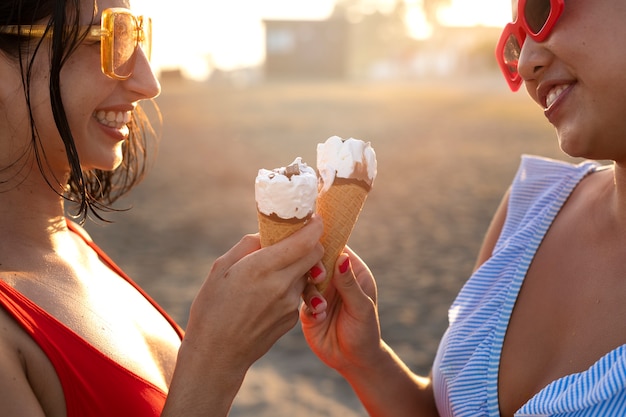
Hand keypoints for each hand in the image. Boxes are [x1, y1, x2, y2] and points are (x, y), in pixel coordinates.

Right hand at [183, 216, 323, 373]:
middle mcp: (282, 285)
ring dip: (298, 266)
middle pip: (315, 255)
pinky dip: (290, 286)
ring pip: (306, 274)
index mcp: (263, 268)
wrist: (217, 354)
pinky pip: (298, 293)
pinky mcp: (291, 319)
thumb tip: (267, 234)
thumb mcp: (221, 268)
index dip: (314, 226)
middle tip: (297, 238)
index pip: (305, 241)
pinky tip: (268, 293)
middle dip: (310, 243)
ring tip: (274, 270)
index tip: (315, 217)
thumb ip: (249, 245)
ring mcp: (290, 304)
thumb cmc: (212, 308)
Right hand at [300, 246, 381, 375]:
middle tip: (318, 277)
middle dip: (312, 264)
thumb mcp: (361, 307)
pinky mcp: (306, 306)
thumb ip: (349, 284)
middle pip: (315, 258)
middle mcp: (333, 277)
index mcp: (351, 270)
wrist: (353, 361)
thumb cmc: (365, 332)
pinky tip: (318, 316)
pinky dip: (306, 304)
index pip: (336, 246)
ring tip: (322, 306)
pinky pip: (297, 297)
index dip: (324, 240)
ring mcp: (317, 291)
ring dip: (310, 289)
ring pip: (303, 276)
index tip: (313, 237)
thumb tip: (341, 257)